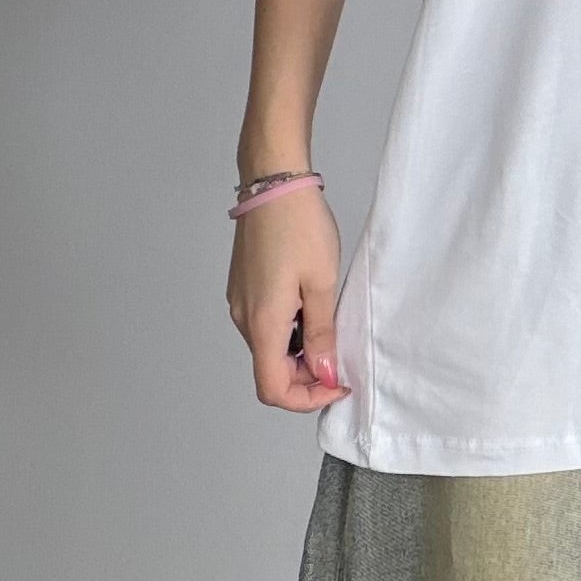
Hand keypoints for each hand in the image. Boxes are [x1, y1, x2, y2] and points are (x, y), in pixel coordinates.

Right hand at [226, 185, 353, 410]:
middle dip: (307, 375)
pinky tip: (312, 307)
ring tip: (330, 325)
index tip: (337, 383)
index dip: (307, 398)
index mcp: (262, 323)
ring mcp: (240, 303)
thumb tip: (324, 374)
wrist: (274, 182)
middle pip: (270, 370)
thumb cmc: (300, 227)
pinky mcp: (243, 288)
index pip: (273, 389)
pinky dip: (290, 331)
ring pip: (269, 348)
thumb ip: (322, 334)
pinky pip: (266, 325)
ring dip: (300, 352)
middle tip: (340, 354)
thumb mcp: (322, 284)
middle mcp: (243, 318)